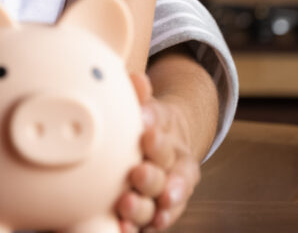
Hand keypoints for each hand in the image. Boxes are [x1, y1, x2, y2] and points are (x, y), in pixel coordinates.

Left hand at [116, 73, 200, 231]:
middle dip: (151, 176)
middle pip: (164, 174)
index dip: (158, 137)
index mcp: (172, 137)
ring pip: (157, 203)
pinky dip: (140, 227)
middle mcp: (173, 168)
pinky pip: (151, 222)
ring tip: (126, 204)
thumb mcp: (150, 107)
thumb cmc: (149, 125)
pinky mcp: (156, 212)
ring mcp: (166, 193)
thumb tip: (136, 79)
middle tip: (137, 173)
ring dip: (142, 206)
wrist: (165, 146)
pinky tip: (124, 228)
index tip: (147, 134)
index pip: (167, 136)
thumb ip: (142, 96)